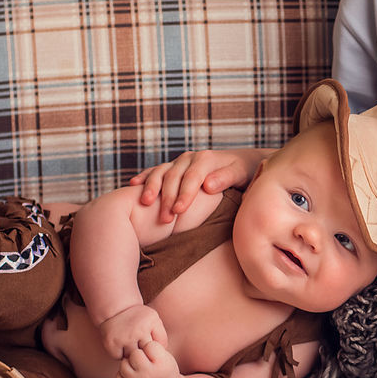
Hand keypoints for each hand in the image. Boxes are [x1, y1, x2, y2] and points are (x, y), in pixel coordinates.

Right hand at [97, 304, 166, 360]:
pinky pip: (119, 357)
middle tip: (137, 339)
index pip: (160, 345)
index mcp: (151, 321)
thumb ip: (161, 336)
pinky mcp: (111, 344)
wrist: (116, 309)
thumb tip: (159, 358)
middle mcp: (138, 329)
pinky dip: (119, 353)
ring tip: (128, 340)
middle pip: (146, 353)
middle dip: (143, 350)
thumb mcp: (153, 320)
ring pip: (132, 357)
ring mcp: (124, 337)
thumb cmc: (138, 319)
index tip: (148, 335)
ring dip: (131, 353)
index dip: (154, 343)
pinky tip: (119, 343)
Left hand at [116, 339, 180, 377]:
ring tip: (138, 368)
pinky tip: (134, 376)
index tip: (155, 355)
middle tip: (145, 361)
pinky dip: (125, 374)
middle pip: (135, 353)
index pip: (149, 345)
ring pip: (124, 363)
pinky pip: (119, 374)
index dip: (151, 348)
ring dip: (130, 363)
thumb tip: (131, 342)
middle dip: (139, 354)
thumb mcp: (167, 357)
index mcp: (160, 365)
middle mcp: (147, 374)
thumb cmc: (165, 370)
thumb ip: (153, 347)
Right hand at [130, 149, 260, 220]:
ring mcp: (180, 162)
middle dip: (167, 197)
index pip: (192, 177)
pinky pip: (156, 170)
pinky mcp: (173, 167)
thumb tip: (208, 185)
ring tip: (145, 202)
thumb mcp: (240, 173)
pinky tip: (134, 184)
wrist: (241, 161)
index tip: (178, 210)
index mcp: (206, 159)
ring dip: (152, 187)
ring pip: (161, 172)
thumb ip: (225, 178)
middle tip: (164, 219)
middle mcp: (190, 158)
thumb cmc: (242, 171)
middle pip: (174, 177)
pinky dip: (145, 177)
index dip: (184, 194)